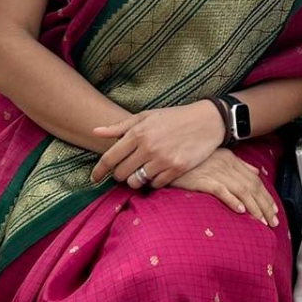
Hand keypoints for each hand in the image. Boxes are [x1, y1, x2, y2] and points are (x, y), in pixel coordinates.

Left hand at [91, 102, 226, 191]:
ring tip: (140, 172)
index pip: (110, 158)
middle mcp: (149, 147)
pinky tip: (156, 173)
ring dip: (135, 180)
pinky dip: (153, 182)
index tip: (94, 178)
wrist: (207, 121)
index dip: (98, 171)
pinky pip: (155, 185)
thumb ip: (120, 126)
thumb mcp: (146, 116)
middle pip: (121, 173)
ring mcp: (163, 159)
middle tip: (124, 171)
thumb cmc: (174, 117)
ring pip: (136, 182)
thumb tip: (95, 131)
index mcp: (138, 132)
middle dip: (119, 175)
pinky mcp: (177, 169)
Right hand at [172, 149, 279, 225]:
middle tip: (272, 221)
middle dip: (264, 205)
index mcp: (231, 160)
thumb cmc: (193, 161)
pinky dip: (232, 200)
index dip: (266, 196)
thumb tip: (256, 173)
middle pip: (251, 187)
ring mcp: (215, 172)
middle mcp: (226, 165)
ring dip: (253, 206)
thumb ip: (239, 165)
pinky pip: (220, 190)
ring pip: (240, 190)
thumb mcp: (219, 158)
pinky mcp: (202, 179)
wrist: (169, 157)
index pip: (254, 180)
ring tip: (261, 221)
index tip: (273, 210)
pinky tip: (240, 210)